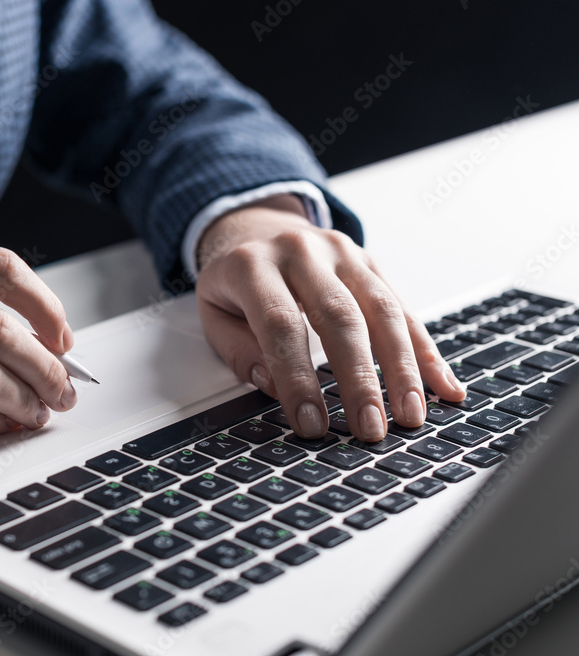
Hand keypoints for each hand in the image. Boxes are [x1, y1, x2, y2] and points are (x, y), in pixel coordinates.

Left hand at [194, 195, 465, 441]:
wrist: (255, 227)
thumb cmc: (234, 282)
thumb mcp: (212, 311)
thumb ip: (237, 349)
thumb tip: (274, 385)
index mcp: (253, 265)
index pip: (280, 325)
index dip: (298, 378)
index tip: (311, 424)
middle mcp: (302, 252)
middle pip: (340, 317)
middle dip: (359, 378)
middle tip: (369, 428)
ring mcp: (341, 253)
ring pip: (381, 310)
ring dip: (402, 368)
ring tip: (410, 415)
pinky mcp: (369, 262)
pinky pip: (403, 308)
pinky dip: (426, 351)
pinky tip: (443, 386)